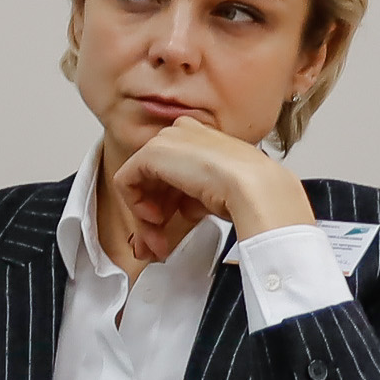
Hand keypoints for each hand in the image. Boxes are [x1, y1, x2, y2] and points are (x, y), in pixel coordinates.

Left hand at [115, 118, 315, 243]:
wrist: (252, 188)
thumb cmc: (248, 192)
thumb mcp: (214, 195)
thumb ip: (193, 198)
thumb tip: (184, 210)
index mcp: (202, 139)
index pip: (173, 172)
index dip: (168, 206)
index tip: (168, 232)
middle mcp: (182, 134)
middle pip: (154, 179)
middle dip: (152, 217)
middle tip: (156, 245)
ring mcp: (167, 140)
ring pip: (140, 183)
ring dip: (145, 220)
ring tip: (156, 243)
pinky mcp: (151, 152)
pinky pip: (127, 181)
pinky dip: (135, 206)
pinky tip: (154, 220)